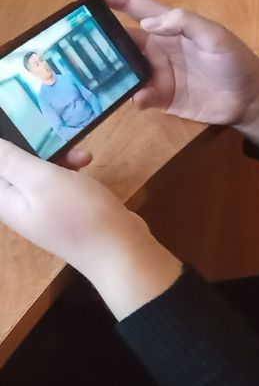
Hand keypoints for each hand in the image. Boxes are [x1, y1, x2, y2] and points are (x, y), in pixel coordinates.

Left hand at [0, 139, 180, 318]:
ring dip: (60, 159)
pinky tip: (90, 167)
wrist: (119, 250)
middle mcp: (21, 207)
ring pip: (43, 173)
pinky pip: (63, 184)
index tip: (25, 134)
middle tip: (58, 141)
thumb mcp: (42, 180)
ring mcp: (47, 211)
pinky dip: (74, 172)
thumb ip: (10, 160)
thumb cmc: (78, 213)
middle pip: (17, 168)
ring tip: (84, 156)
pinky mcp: (69, 212)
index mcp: (5, 201)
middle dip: (37, 149)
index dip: (8, 149)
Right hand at [68, 0, 258, 146]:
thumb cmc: (235, 61)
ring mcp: (158, 75)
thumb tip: (146, 24)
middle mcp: (157, 49)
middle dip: (97, 40)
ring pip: (124, 70)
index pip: (132, 7)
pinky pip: (140, 96)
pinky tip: (139, 98)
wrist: (250, 99)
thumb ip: (182, 23)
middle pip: (120, 40)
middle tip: (72, 44)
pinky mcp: (163, 99)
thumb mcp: (214, 35)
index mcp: (168, 27)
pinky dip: (135, 96)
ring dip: (109, 72)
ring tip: (91, 75)